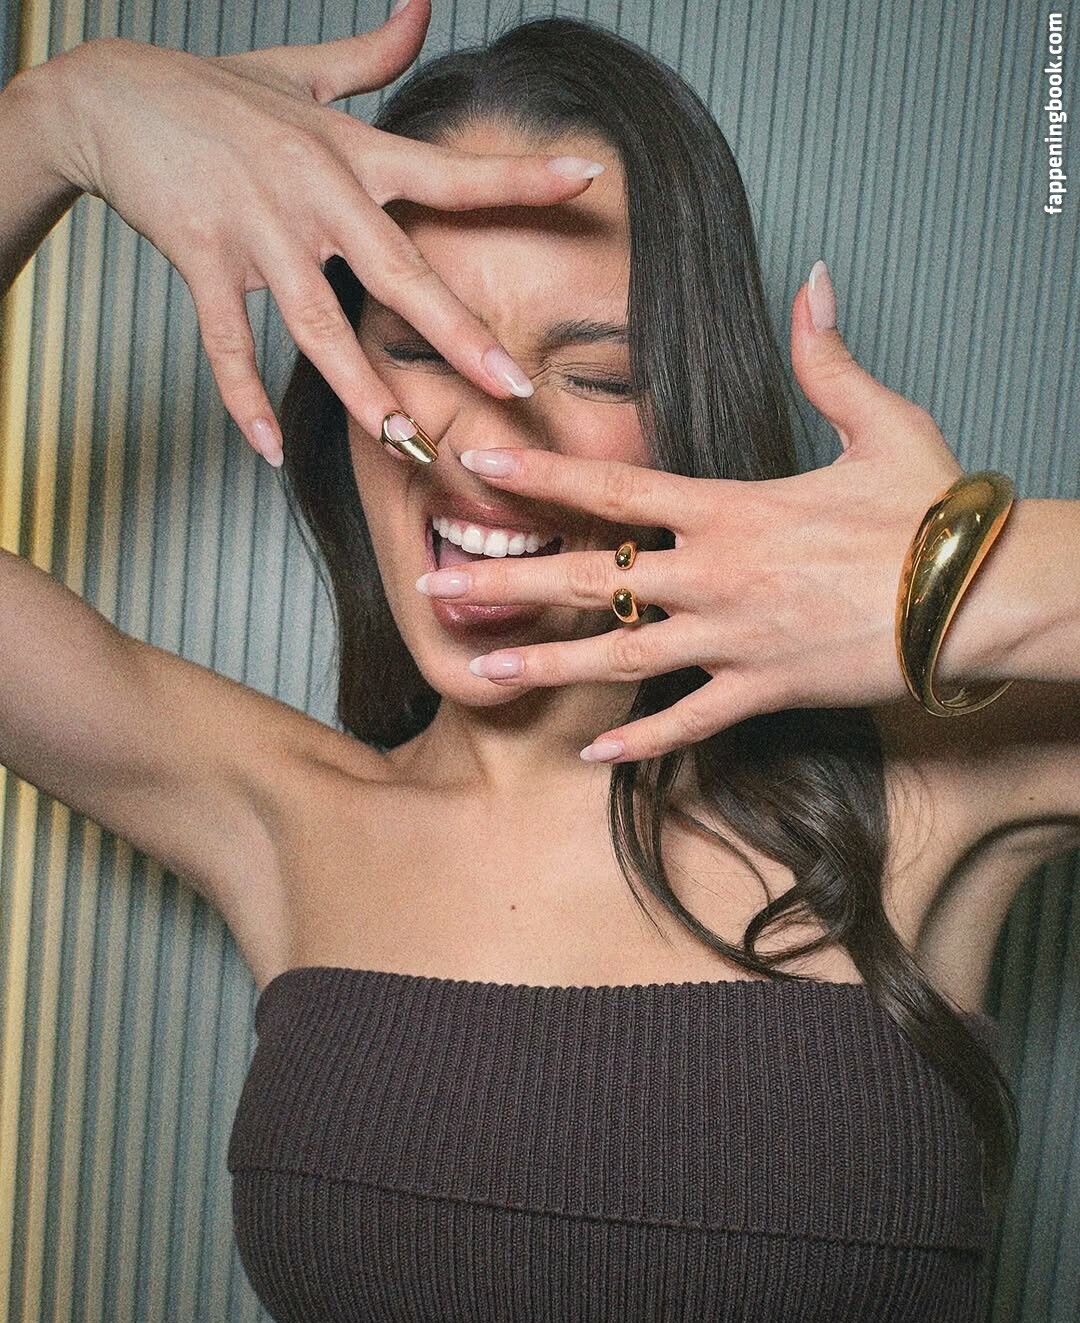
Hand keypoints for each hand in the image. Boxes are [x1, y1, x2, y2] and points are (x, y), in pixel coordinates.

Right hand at [30, 2, 603, 460]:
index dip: (518, 177)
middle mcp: (315, 192)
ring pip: (318, 324)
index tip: (588, 180)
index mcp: (350, 151)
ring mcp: (258, 229)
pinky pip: (226, 343)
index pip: (449, 171)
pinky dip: (244, 397)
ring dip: (363, 390)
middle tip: (513, 386)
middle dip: (460, 335)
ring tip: (404, 443)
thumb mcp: (301, 71)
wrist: (108, 96)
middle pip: (400, 273)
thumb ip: (373, 52)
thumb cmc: (213, 91)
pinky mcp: (202, 258)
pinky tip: (270, 446)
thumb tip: (423, 3)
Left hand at [417, 264, 966, 761]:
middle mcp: (716, 575)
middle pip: (592, 577)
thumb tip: (816, 280)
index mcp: (730, 507)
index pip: (614, 488)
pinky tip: (590, 750)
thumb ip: (827, 357)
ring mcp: (734, 639)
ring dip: (548, 665)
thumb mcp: (881, 419)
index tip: (474, 463)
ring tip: (482, 674)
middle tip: (434, 592)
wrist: (977, 594)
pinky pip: (690, 722)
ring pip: (621, 657)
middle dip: (507, 583)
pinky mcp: (764, 690)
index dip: (537, 474)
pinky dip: (641, 738)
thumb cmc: (931, 509)